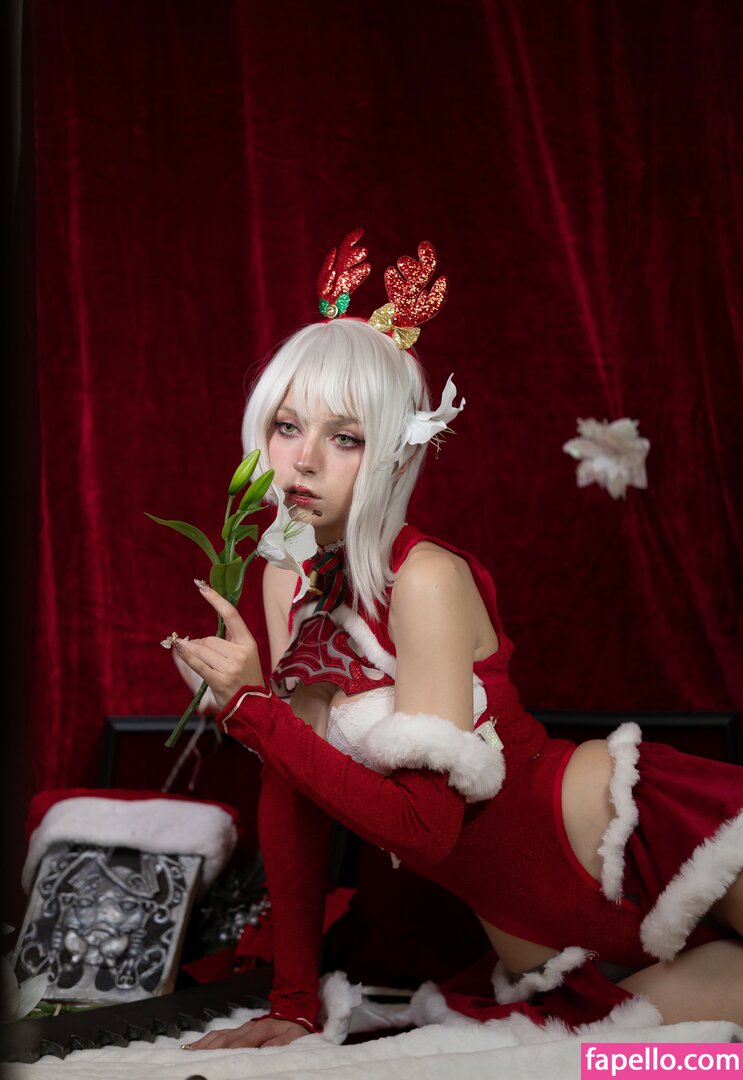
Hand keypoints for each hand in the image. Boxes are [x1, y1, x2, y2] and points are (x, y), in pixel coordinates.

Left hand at [173, 583, 263, 710]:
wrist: (254, 708)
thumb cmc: (245, 679)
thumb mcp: (244, 656)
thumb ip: (225, 643)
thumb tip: (192, 640)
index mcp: (249, 643)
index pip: (232, 615)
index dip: (216, 600)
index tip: (201, 587)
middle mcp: (241, 653)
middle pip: (210, 639)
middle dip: (201, 645)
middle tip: (204, 656)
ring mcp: (231, 667)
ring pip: (202, 650)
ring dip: (194, 653)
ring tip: (202, 664)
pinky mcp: (220, 680)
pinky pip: (197, 663)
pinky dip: (186, 655)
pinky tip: (178, 648)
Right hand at [184, 1015, 310, 1048]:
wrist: (294, 1018)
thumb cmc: (293, 1032)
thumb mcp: (292, 1039)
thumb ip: (278, 1045)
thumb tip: (264, 1050)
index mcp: (262, 1028)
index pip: (244, 1040)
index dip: (232, 1049)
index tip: (220, 1058)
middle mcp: (248, 1027)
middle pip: (225, 1037)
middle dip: (210, 1048)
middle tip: (196, 1058)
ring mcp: (240, 1028)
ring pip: (218, 1035)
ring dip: (204, 1044)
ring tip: (189, 1053)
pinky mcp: (236, 1031)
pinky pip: (218, 1035)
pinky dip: (205, 1041)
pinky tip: (194, 1047)